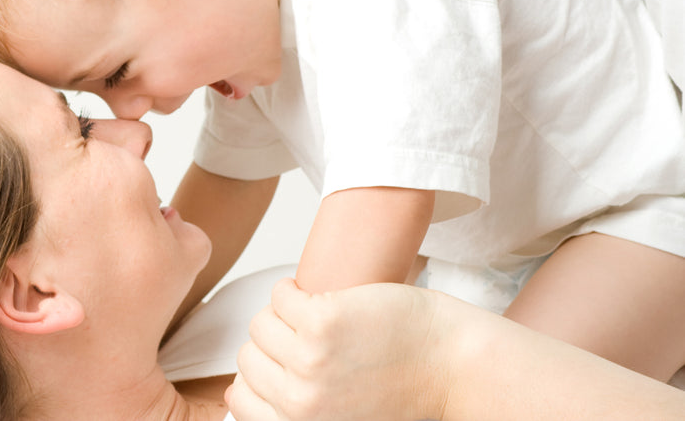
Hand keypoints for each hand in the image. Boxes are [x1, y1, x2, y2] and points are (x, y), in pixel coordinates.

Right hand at [226, 279, 447, 420]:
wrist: (456, 367)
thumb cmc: (408, 390)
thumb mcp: (343, 415)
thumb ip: (300, 409)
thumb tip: (243, 390)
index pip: (240, 399)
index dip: (259, 373)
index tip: (282, 360)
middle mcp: (300, 405)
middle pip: (247, 356)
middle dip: (273, 341)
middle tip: (308, 335)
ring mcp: (309, 363)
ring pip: (261, 323)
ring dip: (284, 312)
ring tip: (317, 313)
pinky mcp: (323, 323)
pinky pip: (281, 295)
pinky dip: (294, 288)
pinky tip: (323, 294)